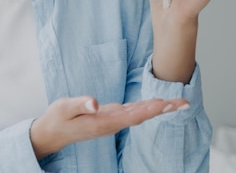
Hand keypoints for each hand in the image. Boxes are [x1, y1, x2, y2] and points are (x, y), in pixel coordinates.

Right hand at [30, 96, 188, 159]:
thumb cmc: (57, 119)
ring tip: (175, 102)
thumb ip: (80, 104)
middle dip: (162, 109)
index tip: (166, 105)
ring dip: (157, 108)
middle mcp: (111, 124)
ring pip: (138, 114)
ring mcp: (110, 121)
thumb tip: (95, 102)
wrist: (52, 133)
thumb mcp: (64, 108)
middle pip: (141, 116)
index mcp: (103, 122)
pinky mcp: (108, 117)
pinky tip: (154, 104)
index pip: (132, 116)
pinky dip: (145, 107)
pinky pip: (131, 113)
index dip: (150, 110)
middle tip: (183, 103)